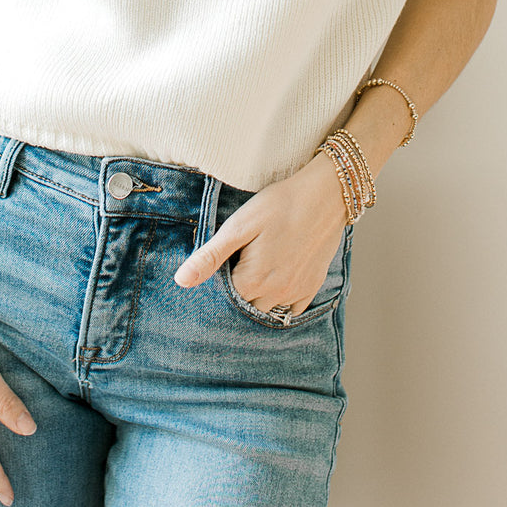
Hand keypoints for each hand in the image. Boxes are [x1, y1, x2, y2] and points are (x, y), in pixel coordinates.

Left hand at [174, 153, 347, 314]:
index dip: (216, 287)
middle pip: (244, 309)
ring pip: (267, 312)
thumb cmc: (279, 205)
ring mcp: (295, 293)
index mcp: (251, 281)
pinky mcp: (312, 287)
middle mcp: (273, 294)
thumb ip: (210, 257)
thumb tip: (181, 281)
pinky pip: (292, 310)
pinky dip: (280, 304)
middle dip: (236, 297)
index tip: (218, 269)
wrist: (325, 195)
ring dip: (257, 302)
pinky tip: (275, 286)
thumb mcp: (239, 226)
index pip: (223, 300)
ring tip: (254, 278)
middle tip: (235, 271)